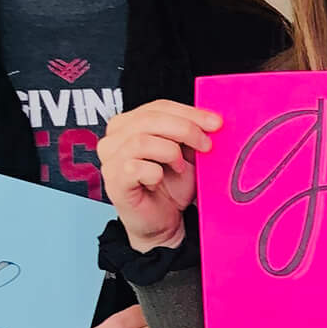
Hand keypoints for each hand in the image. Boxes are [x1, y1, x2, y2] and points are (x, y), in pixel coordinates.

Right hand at [99, 100, 218, 251]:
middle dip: (185, 129)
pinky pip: (134, 167)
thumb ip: (192, 134)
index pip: (159, 106)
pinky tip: (160, 180)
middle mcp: (115, 138)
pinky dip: (155, 172)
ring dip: (170, 152)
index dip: (189, 112)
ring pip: (141, 141)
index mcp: (130, 124)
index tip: (216, 122)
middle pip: (149, 119)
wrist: (164, 221)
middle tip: (206, 145)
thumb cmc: (172, 186)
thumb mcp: (188, 154)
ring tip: (180, 167)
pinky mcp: (113, 181)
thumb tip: (212, 120)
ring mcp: (110, 159)